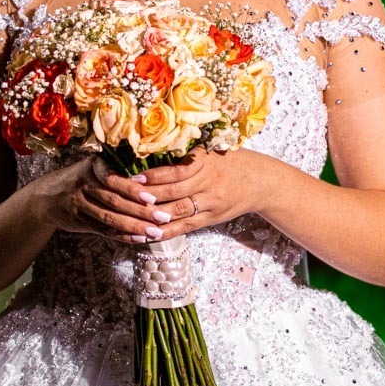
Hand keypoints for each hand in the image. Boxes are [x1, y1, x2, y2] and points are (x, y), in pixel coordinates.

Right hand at [29, 154, 175, 241]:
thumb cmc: (81, 179)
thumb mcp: (93, 168)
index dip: (133, 189)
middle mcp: (84, 184)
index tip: (152, 198)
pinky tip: (138, 238)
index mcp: (92, 166)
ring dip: (133, 226)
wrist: (46, 197)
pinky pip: (103, 230)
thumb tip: (151, 182)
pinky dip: (121, 235)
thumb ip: (116, 173)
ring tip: (154, 232)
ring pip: (109, 217)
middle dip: (139, 210)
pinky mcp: (78, 221)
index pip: (114, 179)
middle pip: (114, 200)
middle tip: (162, 217)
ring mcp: (79, 204)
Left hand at [92, 147, 262, 242]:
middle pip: (175, 192)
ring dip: (154, 217)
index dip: (155, 176)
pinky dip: (165, 232)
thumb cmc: (228, 161)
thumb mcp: (210, 152)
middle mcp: (209, 183)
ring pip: (178, 212)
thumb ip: (186, 155)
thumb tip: (150, 153)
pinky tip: (148, 234)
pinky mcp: (210, 219)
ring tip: (132, 219)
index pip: (178, 171)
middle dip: (149, 196)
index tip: (135, 178)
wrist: (258, 181)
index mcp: (206, 163)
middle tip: (126, 199)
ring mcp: (210, 203)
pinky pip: (185, 228)